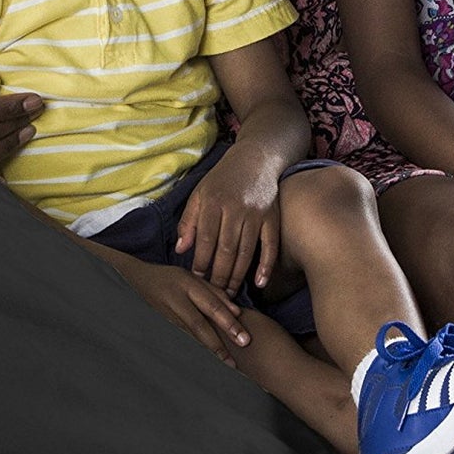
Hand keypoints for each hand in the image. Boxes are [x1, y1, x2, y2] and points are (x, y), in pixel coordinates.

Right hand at [113, 260, 251, 365]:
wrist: (134, 280)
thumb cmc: (171, 278)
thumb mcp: (193, 277)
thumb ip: (216, 292)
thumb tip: (237, 312)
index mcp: (187, 285)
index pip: (212, 306)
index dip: (228, 324)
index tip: (244, 339)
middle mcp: (175, 301)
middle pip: (199, 326)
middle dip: (217, 346)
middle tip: (233, 363)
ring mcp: (164, 316)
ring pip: (188, 337)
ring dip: (205, 353)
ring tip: (221, 369)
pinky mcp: (159, 326)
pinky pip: (180, 339)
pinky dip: (193, 352)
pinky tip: (204, 364)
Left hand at [175, 145, 281, 295]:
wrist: (256, 158)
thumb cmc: (223, 178)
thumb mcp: (200, 193)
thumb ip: (189, 221)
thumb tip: (181, 249)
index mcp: (214, 202)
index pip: (206, 239)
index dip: (200, 262)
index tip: (196, 278)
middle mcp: (235, 208)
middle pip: (226, 249)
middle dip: (218, 275)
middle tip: (214, 294)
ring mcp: (256, 213)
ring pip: (246, 251)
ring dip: (237, 276)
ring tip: (229, 293)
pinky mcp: (272, 216)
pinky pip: (270, 245)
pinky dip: (266, 265)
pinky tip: (259, 282)